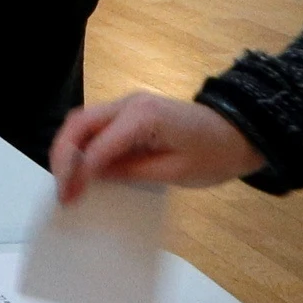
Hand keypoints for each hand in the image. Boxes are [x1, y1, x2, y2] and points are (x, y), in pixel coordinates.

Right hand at [50, 91, 264, 203]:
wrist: (240, 132)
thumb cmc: (214, 156)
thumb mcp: (174, 172)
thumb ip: (130, 171)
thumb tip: (93, 177)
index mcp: (143, 117)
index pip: (97, 145)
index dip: (78, 173)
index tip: (69, 199)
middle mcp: (129, 103)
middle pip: (78, 123)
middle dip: (62, 156)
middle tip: (61, 190)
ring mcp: (128, 104)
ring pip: (82, 121)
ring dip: (68, 149)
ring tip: (66, 181)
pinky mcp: (130, 112)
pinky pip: (96, 126)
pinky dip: (83, 145)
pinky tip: (82, 169)